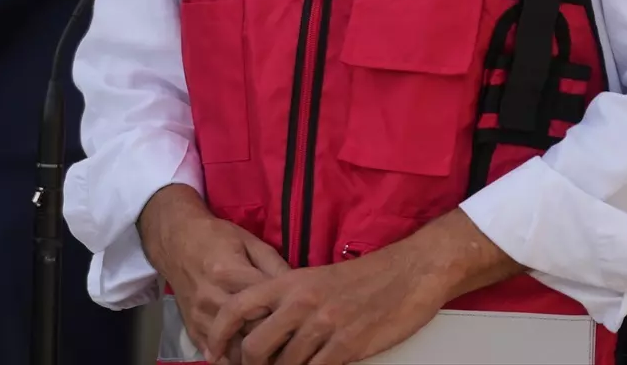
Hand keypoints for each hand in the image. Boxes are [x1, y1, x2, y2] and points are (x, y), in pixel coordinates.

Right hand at [139, 185, 290, 359]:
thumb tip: (299, 288)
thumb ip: (274, 265)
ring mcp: (199, 317)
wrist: (176, 241)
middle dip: (273, 334)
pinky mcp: (191, 329)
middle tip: (294, 337)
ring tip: (275, 349)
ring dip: (254, 352)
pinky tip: (250, 356)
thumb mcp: (250, 241)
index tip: (302, 316)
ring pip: (233, 348)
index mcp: (228, 272)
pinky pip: (215, 354)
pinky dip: (233, 358)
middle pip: (250, 328)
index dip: (286, 310)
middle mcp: (211, 298)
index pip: (264, 302)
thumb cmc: (217, 237)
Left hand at [210, 211, 519, 364]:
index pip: (237, 308)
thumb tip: (260, 326)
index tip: (213, 355)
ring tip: (297, 363)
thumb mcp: (318, 278)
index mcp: (292, 281)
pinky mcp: (347, 345)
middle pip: (255, 347)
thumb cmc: (367, 276)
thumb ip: (288, 299)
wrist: (412, 271)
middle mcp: (302, 302)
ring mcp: (325, 325)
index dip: (218, 336)